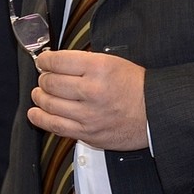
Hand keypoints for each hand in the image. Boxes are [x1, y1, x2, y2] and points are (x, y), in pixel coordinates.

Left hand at [29, 48, 147, 150]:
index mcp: (99, 68)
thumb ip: (84, 62)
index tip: (43, 61)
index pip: (57, 61)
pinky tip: (36, 113)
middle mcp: (92, 90)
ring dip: (39, 97)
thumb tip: (55, 62)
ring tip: (40, 94)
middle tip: (45, 78)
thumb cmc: (137, 87)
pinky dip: (40, 118)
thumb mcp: (114, 63)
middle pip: (50, 82)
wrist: (157, 113)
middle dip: (43, 79)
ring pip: (48, 104)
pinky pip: (54, 126)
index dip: (44, 60)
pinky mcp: (87, 133)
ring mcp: (88, 114)